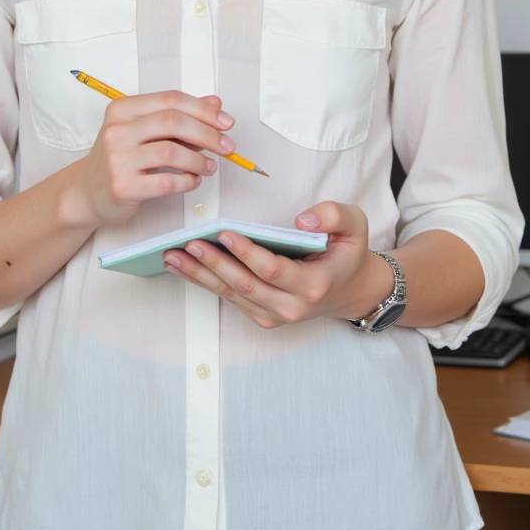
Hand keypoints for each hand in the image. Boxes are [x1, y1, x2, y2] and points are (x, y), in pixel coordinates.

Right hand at [73, 90, 236, 228]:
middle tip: (227, 146)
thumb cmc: (121, 158)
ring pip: (171, 152)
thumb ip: (179, 116)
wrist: (86, 192)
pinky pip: (165, 182)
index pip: (170, 100)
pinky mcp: (122, 187)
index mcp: (122, 109)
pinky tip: (193, 181)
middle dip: (208, 134)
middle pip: (172, 122)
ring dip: (199, 160)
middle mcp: (117, 131)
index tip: (226, 122)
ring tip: (210, 167)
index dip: (204, 110)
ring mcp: (117, 159)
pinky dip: (187, 181)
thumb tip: (215, 104)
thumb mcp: (144, 131)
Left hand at [163, 201, 388, 328]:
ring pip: (231, 294)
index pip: (273, 270)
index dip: (247, 252)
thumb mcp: (355, 225)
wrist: (350, 290)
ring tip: (173, 255)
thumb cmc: (348, 252)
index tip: (225, 232)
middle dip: (214, 263)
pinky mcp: (261, 315)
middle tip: (188, 243)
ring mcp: (274, 315)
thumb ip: (334, 214)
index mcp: (314, 284)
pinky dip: (204, 280)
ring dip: (200, 274)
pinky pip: (229, 297)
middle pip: (244, 285)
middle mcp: (292, 306)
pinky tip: (183, 265)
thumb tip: (302, 219)